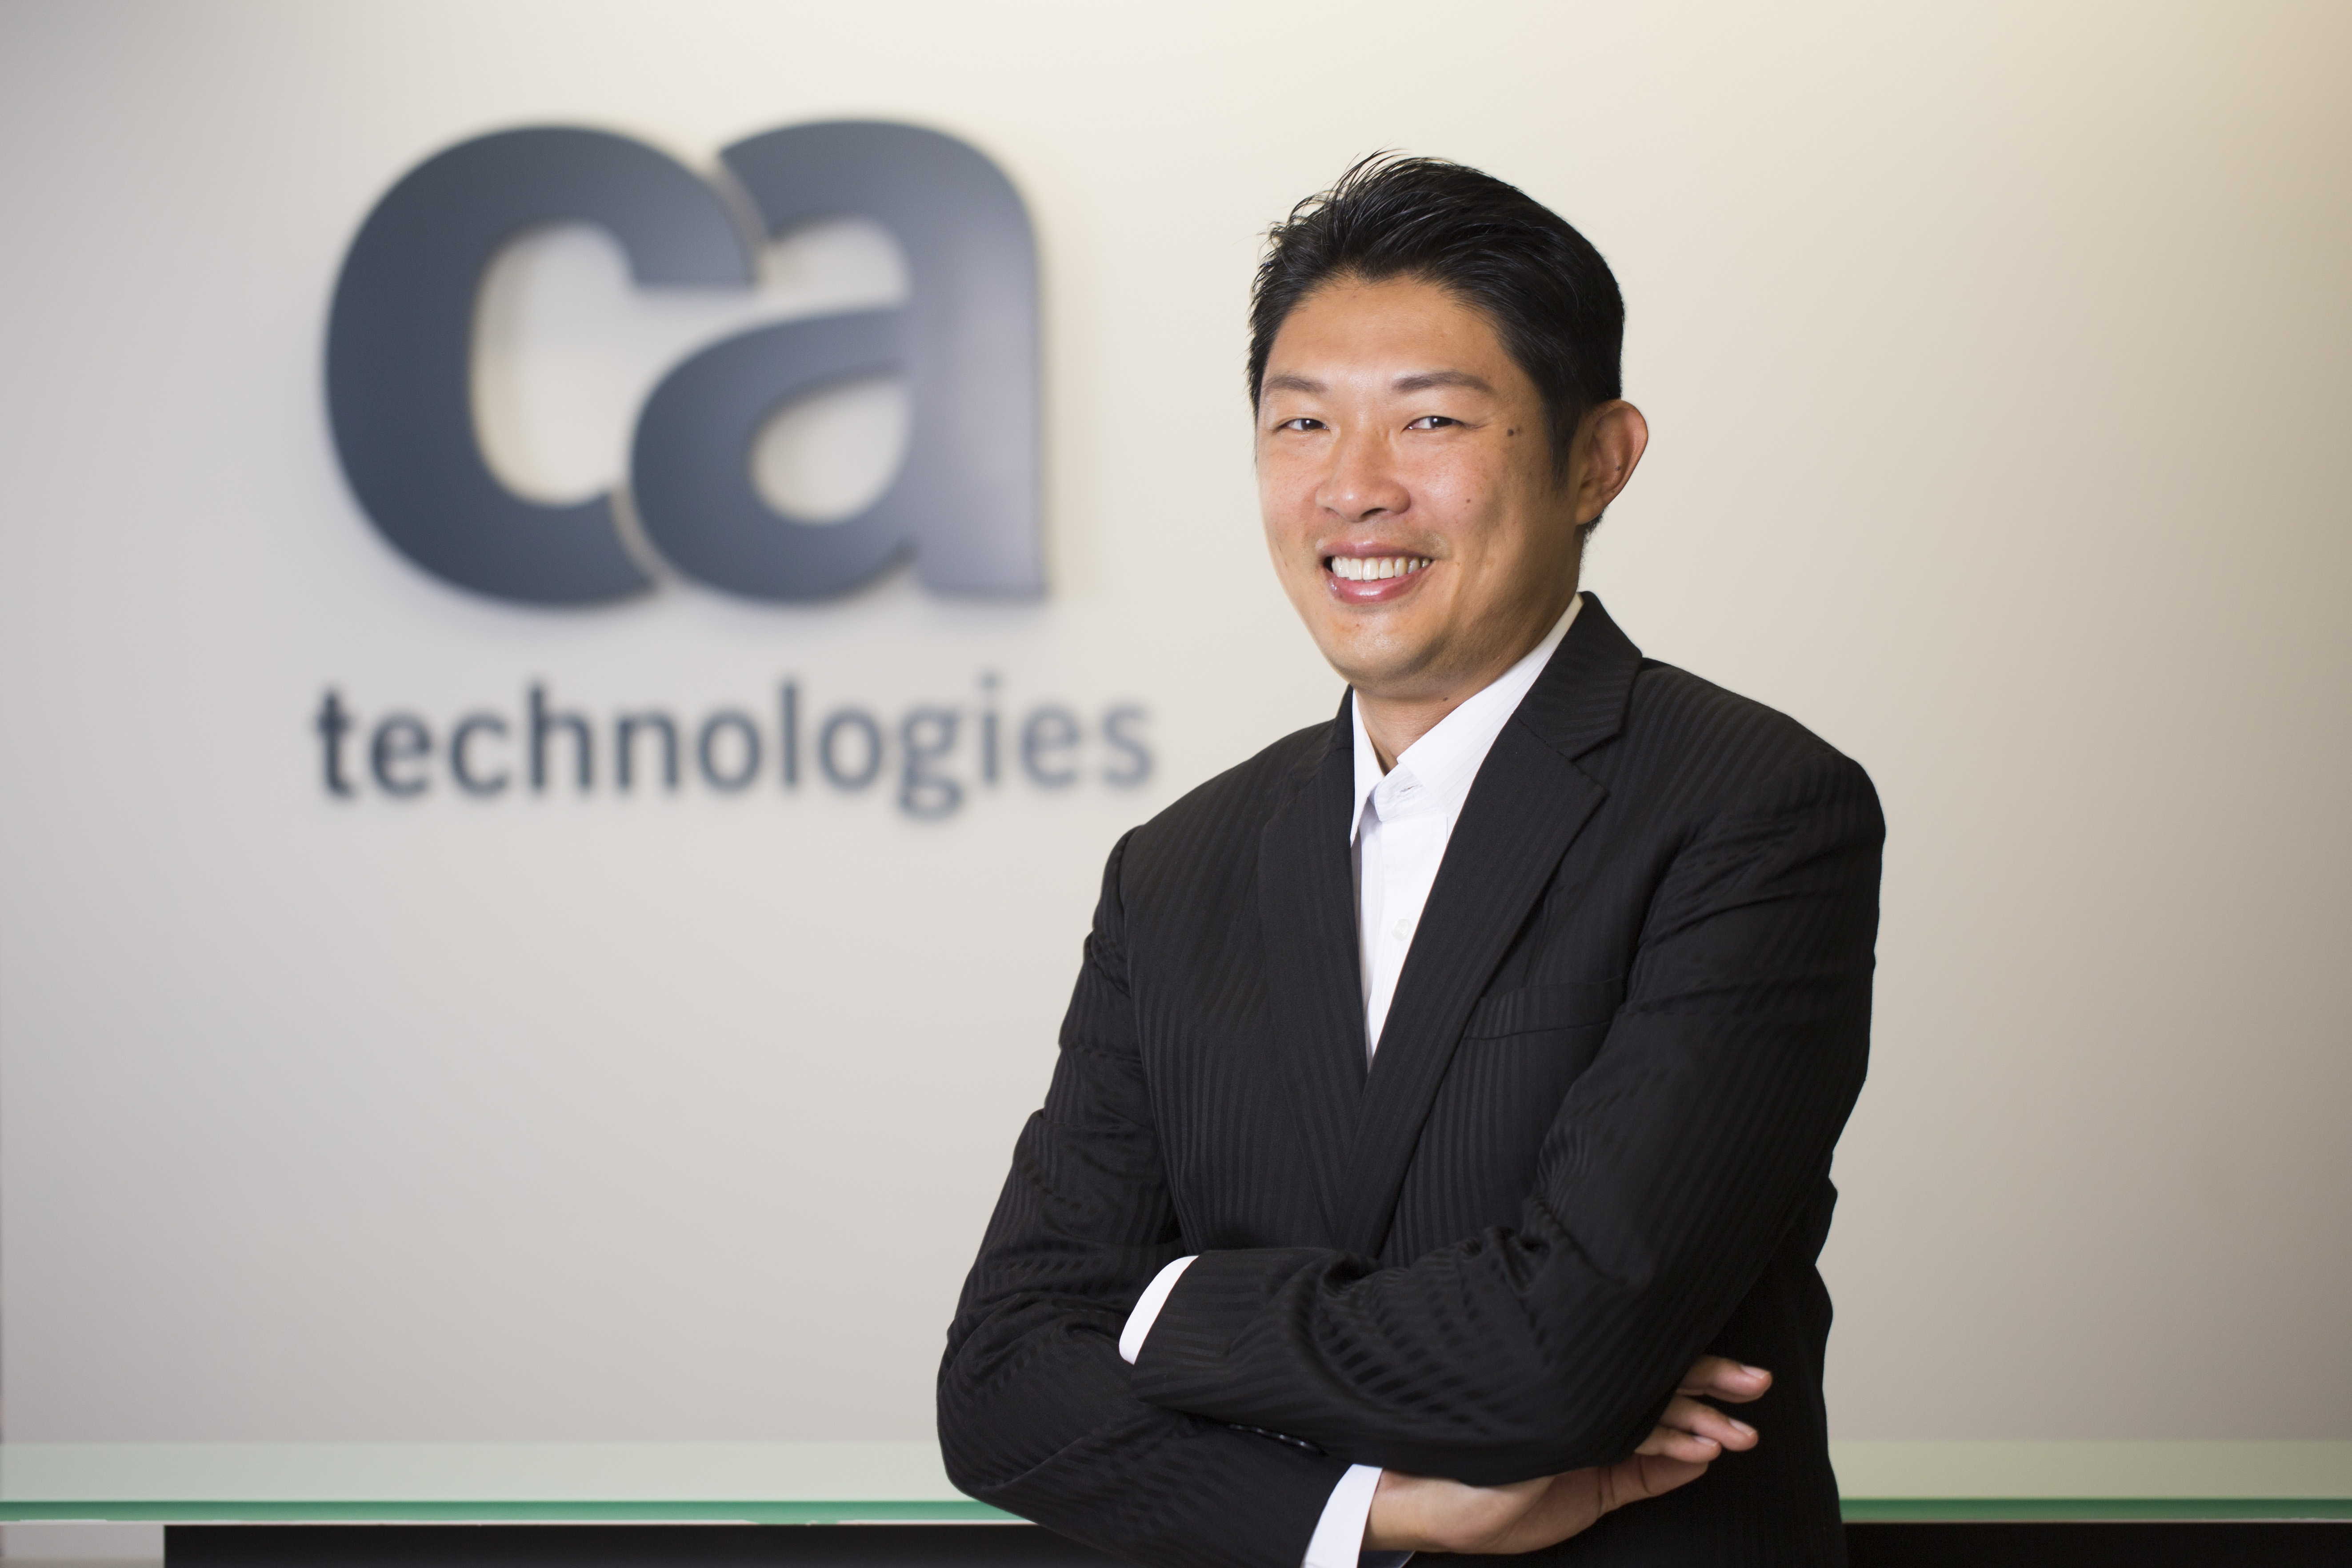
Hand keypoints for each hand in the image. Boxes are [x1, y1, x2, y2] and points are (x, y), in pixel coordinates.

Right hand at [1362, 1356, 1770, 1553]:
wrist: (1431, 1505)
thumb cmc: (1498, 1500)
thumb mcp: (1587, 1496)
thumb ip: (1641, 1476)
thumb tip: (1699, 1461)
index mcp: (1590, 1411)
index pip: (1655, 1385)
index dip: (1703, 1381)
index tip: (1748, 1385)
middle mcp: (1584, 1402)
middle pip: (1658, 1380)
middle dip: (1714, 1381)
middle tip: (1760, 1382)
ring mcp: (1569, 1411)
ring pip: (1646, 1402)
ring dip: (1700, 1417)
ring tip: (1741, 1432)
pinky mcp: (1554, 1430)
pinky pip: (1622, 1431)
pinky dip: (1666, 1440)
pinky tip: (1701, 1450)